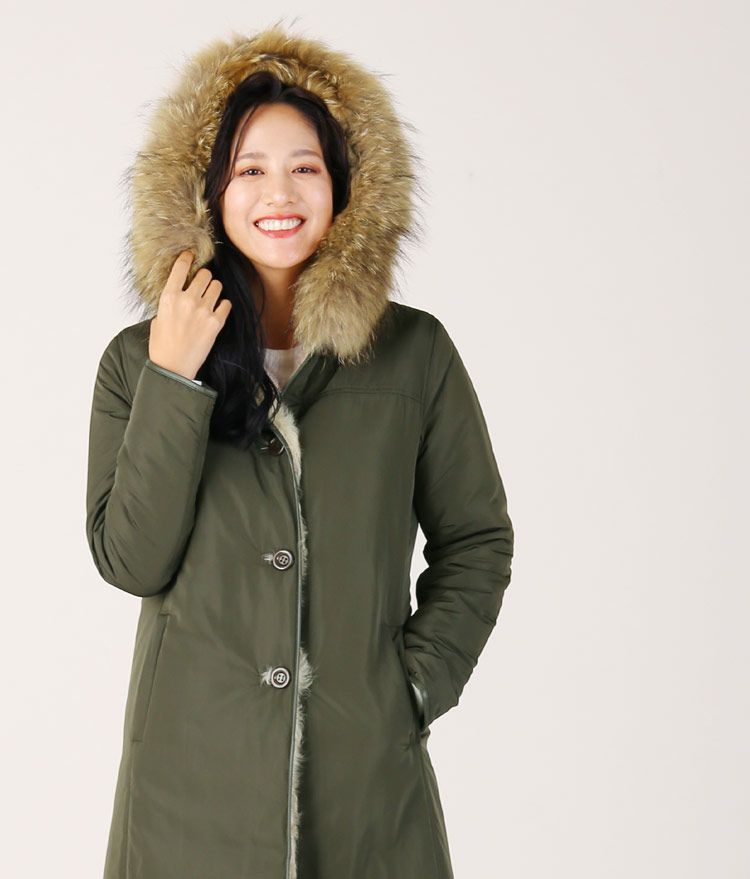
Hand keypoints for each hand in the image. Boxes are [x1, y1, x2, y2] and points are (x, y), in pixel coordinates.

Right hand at [148, 250, 231, 379]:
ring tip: (210, 298)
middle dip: (205, 277)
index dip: (187, 258)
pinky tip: (217, 311)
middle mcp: (187, 300)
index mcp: (168, 297)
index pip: (180, 268)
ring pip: (217, 286)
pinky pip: (226, 304)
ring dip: (215, 289)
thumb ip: (169, 304)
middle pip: (204, 274)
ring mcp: (203, 310)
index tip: (190, 255)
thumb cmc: (162, 346)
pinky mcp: (216, 323)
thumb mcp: (158, 319)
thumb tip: (178, 297)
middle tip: (203, 284)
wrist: (173, 367)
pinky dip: (223, 306)